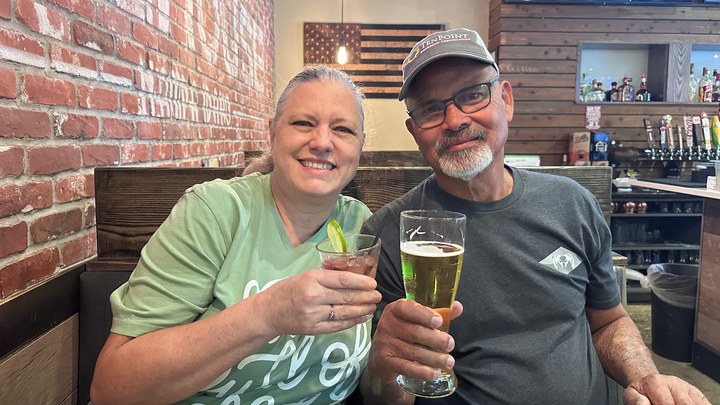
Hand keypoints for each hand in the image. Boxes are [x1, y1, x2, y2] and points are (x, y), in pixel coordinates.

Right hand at [255, 269, 380, 336]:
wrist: (268, 312)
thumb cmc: (287, 290)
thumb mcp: (305, 276)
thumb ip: (326, 277)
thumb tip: (352, 278)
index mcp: (312, 279)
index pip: (343, 280)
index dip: (361, 282)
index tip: (373, 283)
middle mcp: (313, 297)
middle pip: (347, 297)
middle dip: (366, 296)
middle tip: (378, 296)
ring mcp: (313, 314)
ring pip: (345, 313)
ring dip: (362, 310)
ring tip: (372, 307)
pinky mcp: (313, 329)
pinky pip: (337, 326)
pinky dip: (351, 322)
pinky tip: (361, 318)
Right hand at [368, 299, 462, 382]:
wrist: (381, 354)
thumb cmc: (404, 332)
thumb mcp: (417, 319)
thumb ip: (439, 312)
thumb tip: (458, 307)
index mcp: (395, 310)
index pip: (407, 308)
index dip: (424, 314)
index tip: (439, 321)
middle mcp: (387, 325)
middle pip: (414, 332)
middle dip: (436, 339)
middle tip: (450, 344)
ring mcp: (385, 344)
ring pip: (413, 352)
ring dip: (434, 358)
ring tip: (449, 361)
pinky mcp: (386, 362)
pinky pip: (406, 368)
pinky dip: (423, 372)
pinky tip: (435, 373)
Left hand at [623, 373, 711, 404]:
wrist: (649, 381)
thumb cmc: (642, 391)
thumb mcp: (632, 394)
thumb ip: (636, 400)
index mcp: (656, 382)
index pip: (666, 403)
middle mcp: (674, 383)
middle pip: (684, 404)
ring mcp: (687, 388)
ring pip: (696, 403)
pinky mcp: (696, 393)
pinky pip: (703, 403)